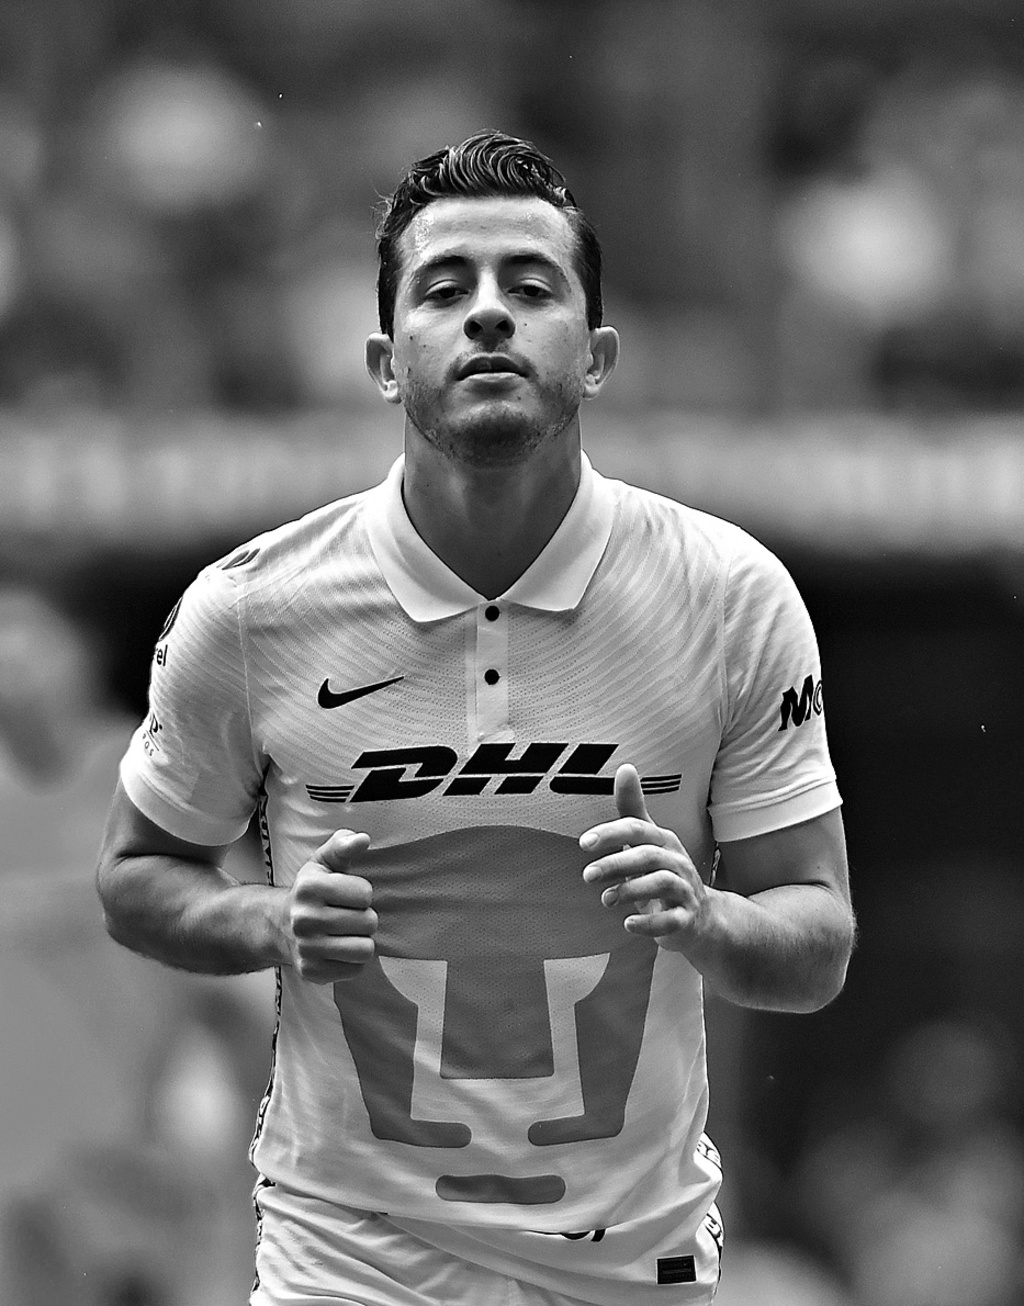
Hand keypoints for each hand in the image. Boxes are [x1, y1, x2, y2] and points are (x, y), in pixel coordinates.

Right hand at [283, 829, 375, 982]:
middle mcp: (303, 919)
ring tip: (347, 933)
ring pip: (365, 949)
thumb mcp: (323, 863)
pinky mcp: (311, 971)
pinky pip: (355, 969)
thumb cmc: (310, 893)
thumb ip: (343, 846)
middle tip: (348, 915)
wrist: (278, 926)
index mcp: (309, 888)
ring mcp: (306, 948)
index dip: (362, 893)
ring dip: (362, 940)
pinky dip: (352, 961)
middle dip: (364, 918)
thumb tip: (362, 839)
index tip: (348, 894)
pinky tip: (338, 949)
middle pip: (368, 922)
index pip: (365, 894)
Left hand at [580, 764, 708, 953]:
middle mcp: (676, 862)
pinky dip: (649, 922)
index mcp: (663, 841)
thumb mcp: (648, 841)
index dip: (610, 834)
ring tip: (606, 899)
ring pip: (662, 884)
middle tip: (587, 874)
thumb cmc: (665, 874)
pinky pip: (672, 920)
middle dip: (616, 864)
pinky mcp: (686, 918)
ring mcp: (685, 891)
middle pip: (648, 856)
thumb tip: (626, 768)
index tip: (584, 843)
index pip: (637, 830)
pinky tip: (628, 924)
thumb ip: (632, 809)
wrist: (701, 917)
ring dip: (630, 890)